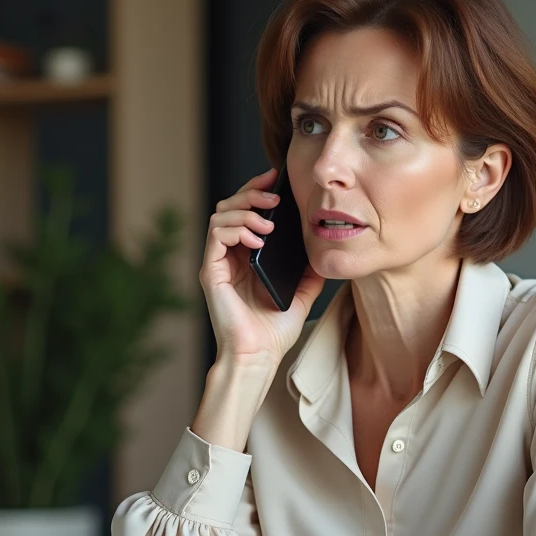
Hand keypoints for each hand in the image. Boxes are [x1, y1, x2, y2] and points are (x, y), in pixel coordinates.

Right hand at [201, 167, 325, 367]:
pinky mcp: (211, 272)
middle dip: (252, 192)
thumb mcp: (302, 294)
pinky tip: (257, 240)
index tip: (277, 179)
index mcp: (246, 257)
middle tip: (274, 195)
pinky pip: (216, 236)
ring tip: (269, 224)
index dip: (257, 190)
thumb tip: (324, 249)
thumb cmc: (274, 331)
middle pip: (230, 206)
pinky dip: (236, 229)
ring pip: (220, 215)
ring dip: (246, 211)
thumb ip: (310, 272)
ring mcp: (217, 263)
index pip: (246, 212)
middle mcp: (228, 256)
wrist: (259, 356)